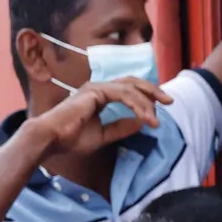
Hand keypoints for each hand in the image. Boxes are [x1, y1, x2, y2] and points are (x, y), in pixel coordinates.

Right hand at [32, 77, 171, 155]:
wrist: (52, 139)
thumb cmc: (71, 139)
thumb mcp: (104, 135)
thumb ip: (122, 127)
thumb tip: (142, 122)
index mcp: (99, 95)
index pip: (128, 90)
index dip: (146, 96)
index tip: (161, 109)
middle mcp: (98, 87)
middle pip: (132, 82)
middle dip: (153, 91)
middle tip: (170, 101)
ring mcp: (96, 87)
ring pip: (130, 89)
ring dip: (146, 104)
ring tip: (155, 121)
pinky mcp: (95, 91)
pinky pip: (122, 95)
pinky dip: (136, 105)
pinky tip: (145, 117)